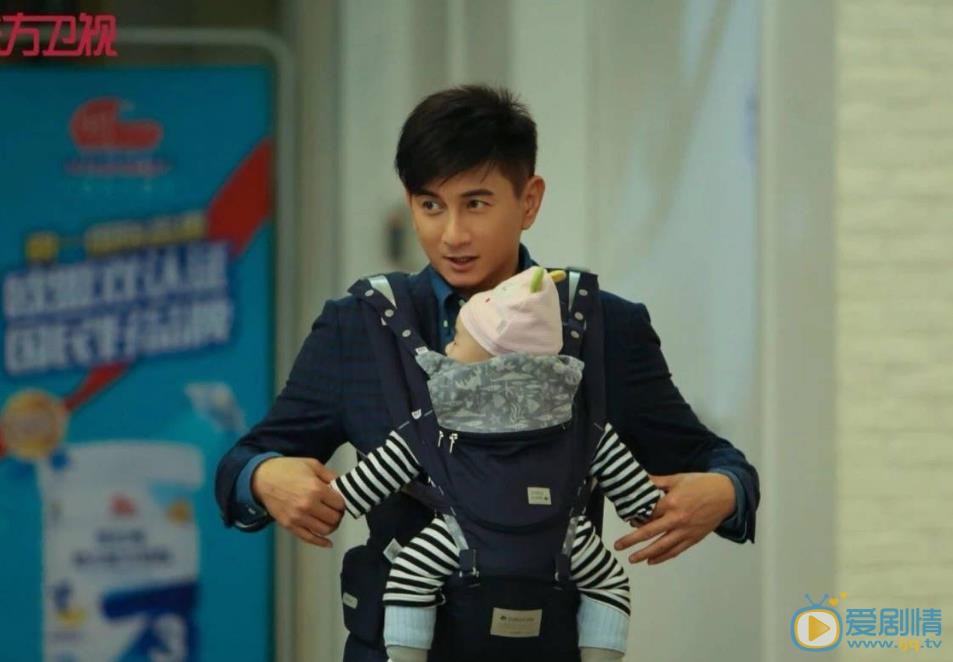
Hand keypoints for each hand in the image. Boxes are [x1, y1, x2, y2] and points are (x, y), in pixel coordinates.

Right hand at [251, 456, 344, 547]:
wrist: (262, 478)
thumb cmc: (286, 469)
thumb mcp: (312, 464)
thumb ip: (330, 475)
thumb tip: (341, 486)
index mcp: (316, 489)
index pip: (340, 504)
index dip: (342, 503)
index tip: (339, 501)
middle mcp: (308, 505)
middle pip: (334, 518)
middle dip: (338, 515)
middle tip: (336, 511)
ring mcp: (298, 517)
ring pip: (325, 530)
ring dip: (331, 527)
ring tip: (330, 520)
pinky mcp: (289, 525)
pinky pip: (309, 538)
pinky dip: (321, 542)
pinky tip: (327, 542)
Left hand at [614, 472, 735, 564]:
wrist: (727, 494)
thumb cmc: (701, 484)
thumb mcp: (677, 478)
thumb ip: (657, 481)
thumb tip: (639, 479)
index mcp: (671, 503)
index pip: (647, 514)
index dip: (634, 518)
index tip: (625, 520)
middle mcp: (677, 519)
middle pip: (650, 533)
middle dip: (632, 540)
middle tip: (618, 546)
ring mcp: (686, 531)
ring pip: (662, 546)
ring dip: (646, 554)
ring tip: (632, 559)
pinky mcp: (693, 538)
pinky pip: (676, 550)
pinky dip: (663, 557)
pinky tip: (652, 561)